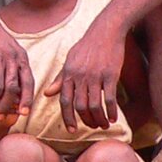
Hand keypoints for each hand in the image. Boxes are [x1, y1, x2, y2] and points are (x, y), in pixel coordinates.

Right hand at [0, 5, 34, 123]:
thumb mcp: (10, 50)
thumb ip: (15, 69)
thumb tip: (18, 94)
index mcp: (21, 57)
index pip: (28, 82)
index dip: (27, 100)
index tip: (24, 114)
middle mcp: (12, 58)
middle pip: (13, 89)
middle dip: (8, 106)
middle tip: (0, 117)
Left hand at [54, 15, 126, 131]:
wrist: (106, 31)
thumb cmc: (87, 46)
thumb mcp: (70, 60)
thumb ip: (60, 78)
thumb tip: (47, 94)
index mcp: (69, 73)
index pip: (65, 101)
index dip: (67, 118)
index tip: (72, 130)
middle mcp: (80, 76)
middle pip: (79, 106)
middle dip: (85, 120)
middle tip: (92, 127)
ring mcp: (95, 76)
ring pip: (95, 105)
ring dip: (99, 119)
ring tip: (103, 125)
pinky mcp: (110, 75)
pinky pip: (110, 99)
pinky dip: (111, 111)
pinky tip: (113, 118)